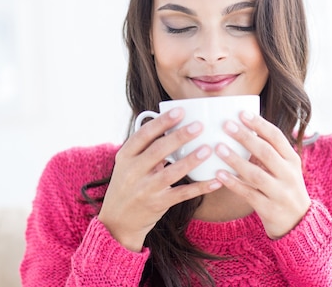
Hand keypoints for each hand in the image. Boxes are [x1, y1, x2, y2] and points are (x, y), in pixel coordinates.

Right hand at [98, 107, 222, 251]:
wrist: (117, 221)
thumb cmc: (128, 185)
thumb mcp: (128, 165)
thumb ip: (146, 148)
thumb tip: (172, 126)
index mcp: (125, 156)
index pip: (143, 135)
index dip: (162, 122)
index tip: (180, 111)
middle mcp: (132, 172)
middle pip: (158, 150)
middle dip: (179, 137)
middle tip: (199, 126)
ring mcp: (144, 189)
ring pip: (171, 172)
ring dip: (191, 160)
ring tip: (208, 149)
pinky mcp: (157, 204)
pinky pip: (182, 194)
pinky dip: (199, 187)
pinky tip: (214, 181)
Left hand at [214, 111, 310, 238]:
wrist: (299, 224)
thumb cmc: (284, 188)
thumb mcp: (284, 169)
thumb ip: (268, 152)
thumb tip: (241, 128)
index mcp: (292, 160)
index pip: (277, 137)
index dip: (259, 124)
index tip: (242, 113)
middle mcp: (289, 175)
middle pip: (266, 152)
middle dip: (246, 137)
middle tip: (226, 125)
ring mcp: (280, 193)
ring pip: (256, 175)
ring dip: (236, 160)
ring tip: (218, 148)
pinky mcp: (269, 209)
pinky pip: (249, 194)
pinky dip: (233, 183)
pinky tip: (218, 174)